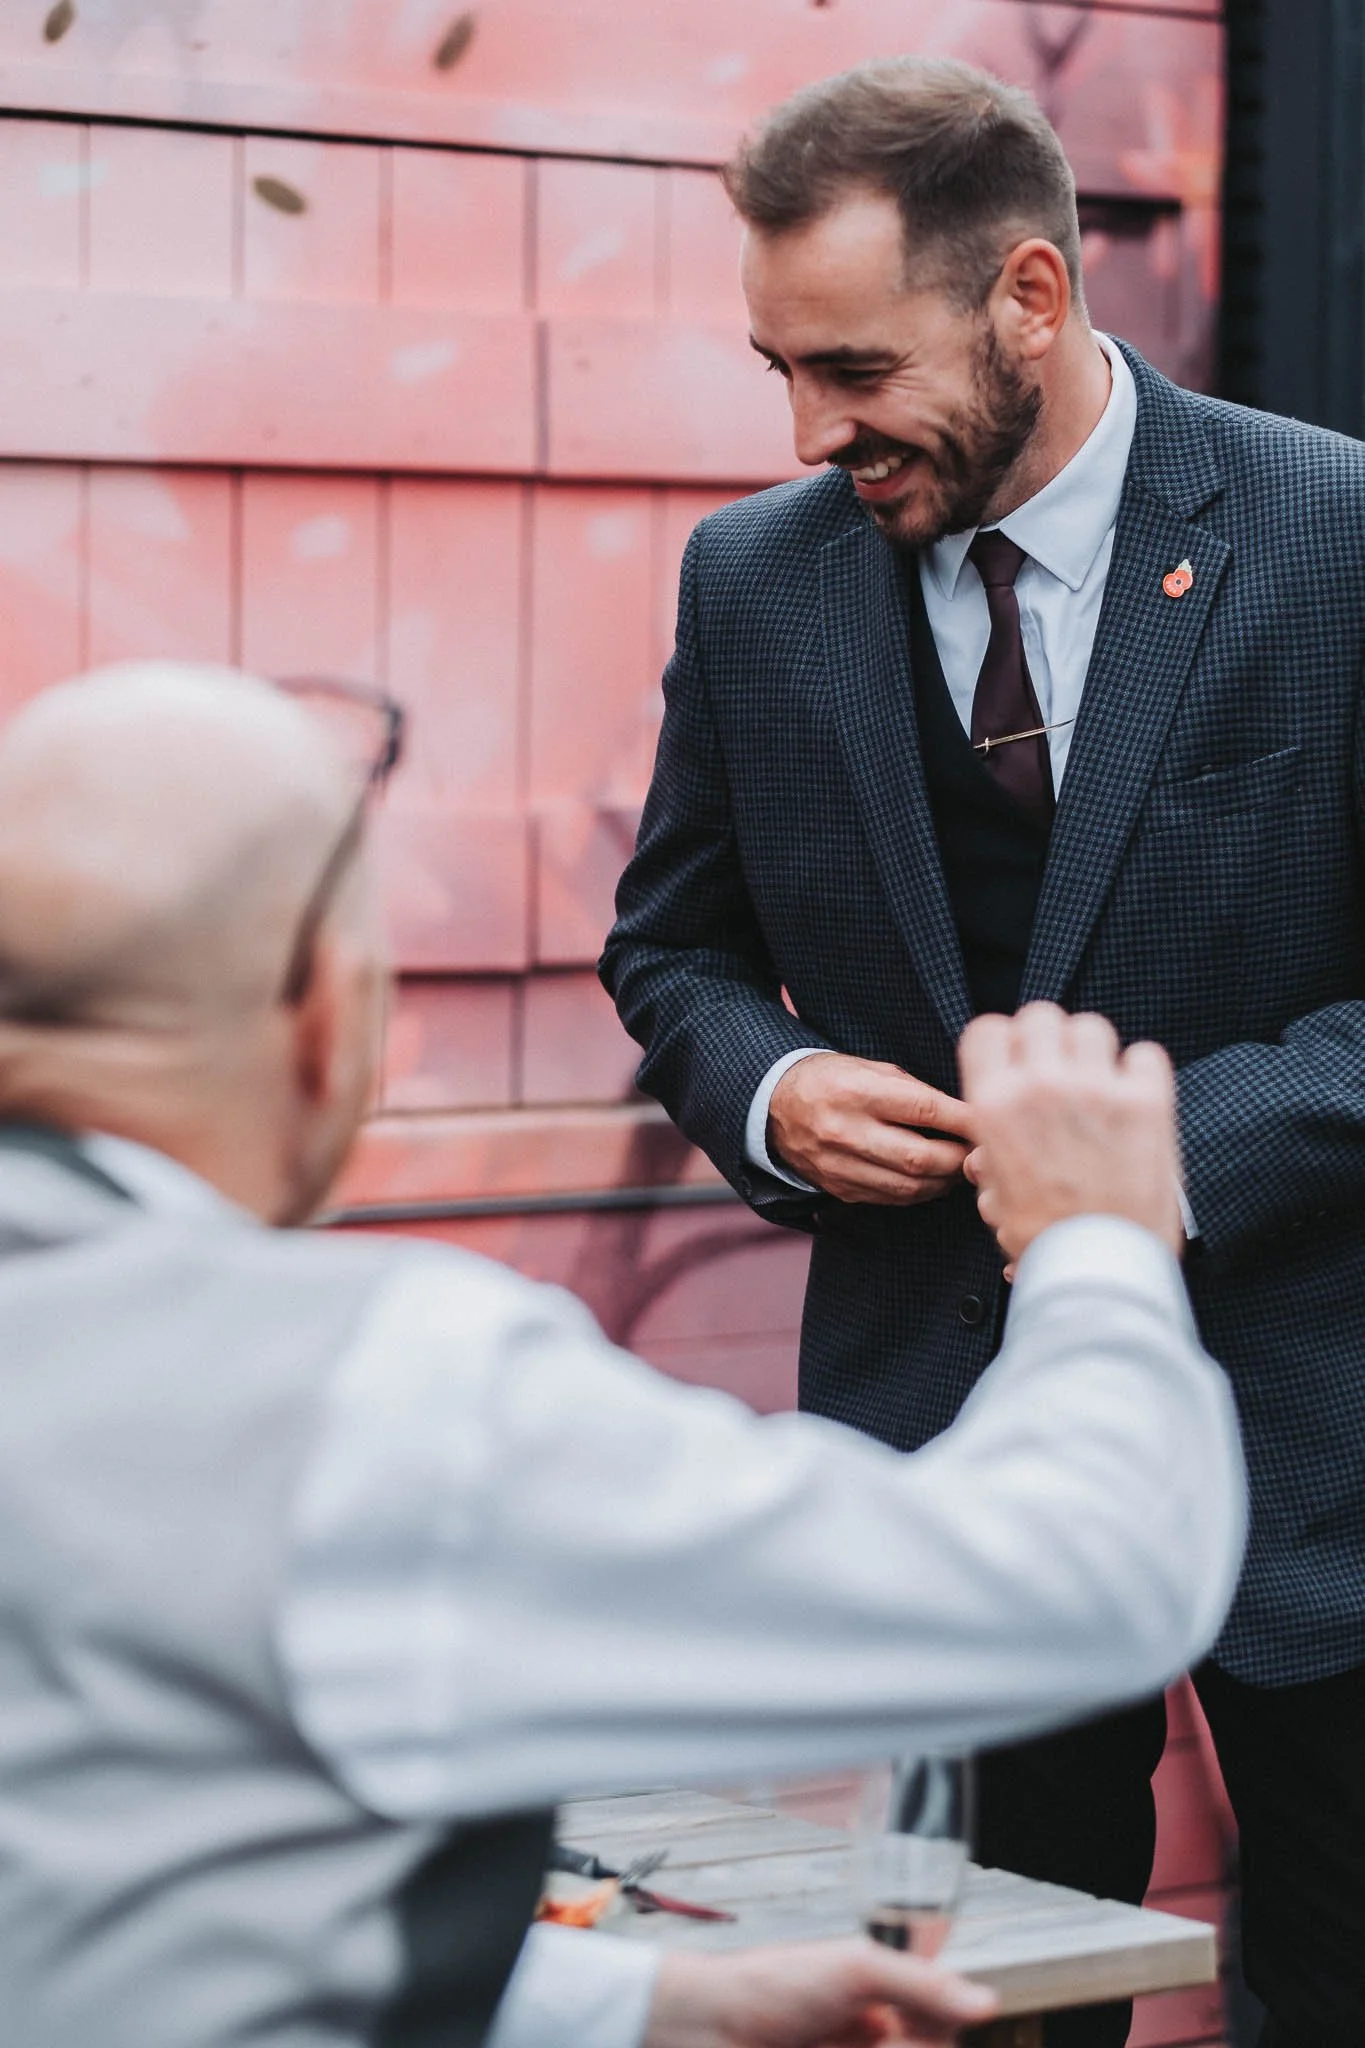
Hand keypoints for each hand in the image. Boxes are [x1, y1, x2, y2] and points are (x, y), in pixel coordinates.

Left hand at [644, 1937, 998, 2047]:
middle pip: (920, 2047)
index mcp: (878, 2001)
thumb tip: (987, 2003)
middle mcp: (869, 2038)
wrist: (701, 2028)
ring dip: (894, 2047)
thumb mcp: (854, 1968)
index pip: (936, 2025)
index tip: (910, 2027)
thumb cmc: (772, 1984)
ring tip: (836, 2038)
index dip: (935, 2027)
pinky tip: (851, 2040)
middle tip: (873, 2036)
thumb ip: (922, 1983)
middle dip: (910, 2046)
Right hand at [768, 1053, 974, 1204]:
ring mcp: (839, 1166)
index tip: (990, 1123)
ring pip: (908, 1187)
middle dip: (959, 1159)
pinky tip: (931, 1180)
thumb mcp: (870, 1068)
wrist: (775, 1106)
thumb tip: (965, 1115)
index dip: (965, 1120)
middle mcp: (845, 1131)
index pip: (925, 1110)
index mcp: (857, 1092)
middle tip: (981, 1153)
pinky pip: (890, 1199)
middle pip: (920, 1158)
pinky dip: (918, 1192)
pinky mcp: (838, 1188)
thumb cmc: (833, 1079)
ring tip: (959, 1168)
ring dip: (943, 1181)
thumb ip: (915, 1091)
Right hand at [958, 1003, 1182, 1266]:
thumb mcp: (997, 1197)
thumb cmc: (1046, 1241)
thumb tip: (987, 1152)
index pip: (986, 1030)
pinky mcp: (1147, 1101)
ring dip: (1093, 1050)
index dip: (1002, 1042)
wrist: (1101, 1271)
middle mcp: (1041, 1085)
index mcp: (994, 1105)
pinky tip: (1136, 1097)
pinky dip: (1141, 1070)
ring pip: (1091, 1027)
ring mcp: (1096, 1088)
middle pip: (1040, 1016)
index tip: (1015, 1058)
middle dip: (1047, 1038)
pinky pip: (1145, 1053)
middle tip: (1059, 1068)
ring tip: (1099, 1083)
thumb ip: (991, 1158)